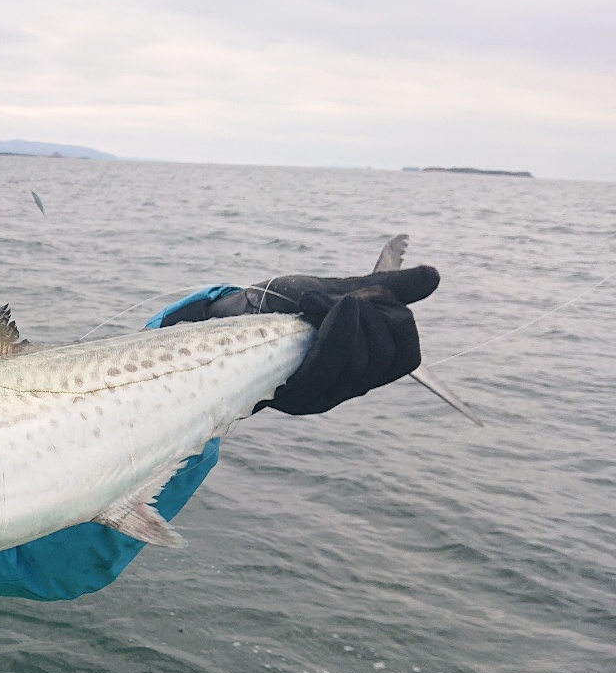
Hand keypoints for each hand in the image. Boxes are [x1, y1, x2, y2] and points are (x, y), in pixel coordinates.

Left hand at [207, 266, 437, 415]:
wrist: (237, 311)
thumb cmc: (287, 305)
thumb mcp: (345, 290)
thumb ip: (388, 289)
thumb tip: (435, 277)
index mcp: (363, 369)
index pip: (408, 357)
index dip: (400, 321)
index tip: (372, 296)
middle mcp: (345, 388)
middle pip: (386, 357)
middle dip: (373, 313)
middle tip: (342, 296)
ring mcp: (320, 395)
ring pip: (362, 362)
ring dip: (350, 316)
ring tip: (324, 299)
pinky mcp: (294, 393)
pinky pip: (330, 364)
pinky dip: (337, 328)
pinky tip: (328, 305)